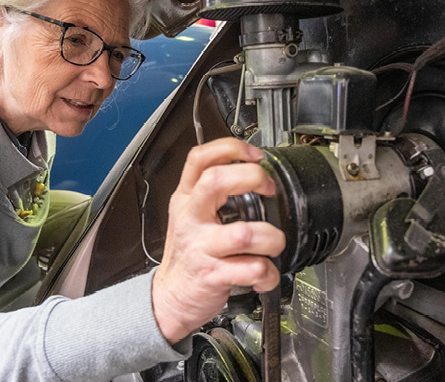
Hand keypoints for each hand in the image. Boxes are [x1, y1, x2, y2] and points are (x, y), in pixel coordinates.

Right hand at [151, 138, 284, 342]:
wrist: (171, 296)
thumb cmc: (189, 254)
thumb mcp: (191, 215)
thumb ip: (212, 191)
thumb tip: (251, 167)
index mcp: (187, 199)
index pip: (200, 159)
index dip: (231, 148)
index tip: (255, 155)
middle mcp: (192, 218)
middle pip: (216, 181)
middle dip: (252, 178)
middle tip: (267, 189)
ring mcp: (202, 247)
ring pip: (244, 233)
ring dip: (271, 238)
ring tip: (273, 243)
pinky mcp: (213, 275)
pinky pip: (252, 269)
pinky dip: (268, 273)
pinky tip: (265, 273)